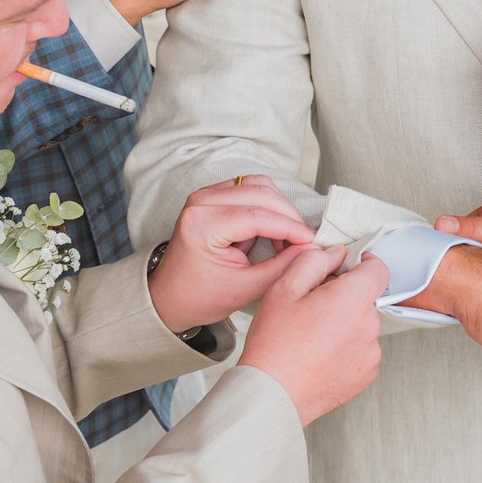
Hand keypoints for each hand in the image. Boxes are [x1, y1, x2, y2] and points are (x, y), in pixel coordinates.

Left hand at [145, 174, 318, 328]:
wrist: (169, 296)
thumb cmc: (199, 296)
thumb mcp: (245, 289)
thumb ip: (281, 268)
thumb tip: (311, 250)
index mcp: (202, 224)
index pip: (259, 216)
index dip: (292, 228)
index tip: (312, 242)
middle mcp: (201, 201)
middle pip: (262, 193)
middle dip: (289, 217)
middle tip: (303, 242)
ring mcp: (205, 195)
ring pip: (258, 185)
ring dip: (279, 209)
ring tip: (285, 239)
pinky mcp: (212, 196)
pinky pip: (249, 188)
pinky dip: (268, 206)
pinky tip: (271, 231)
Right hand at [238, 244, 387, 423]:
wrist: (273, 394)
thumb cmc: (276, 345)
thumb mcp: (285, 288)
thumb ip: (314, 261)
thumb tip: (334, 255)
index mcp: (353, 300)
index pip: (378, 269)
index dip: (363, 263)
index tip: (348, 267)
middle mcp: (369, 326)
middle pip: (365, 298)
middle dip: (344, 297)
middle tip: (311, 308)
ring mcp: (370, 353)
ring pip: (362, 325)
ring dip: (345, 324)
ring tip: (312, 336)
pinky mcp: (366, 374)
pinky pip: (361, 350)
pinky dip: (346, 348)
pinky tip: (319, 354)